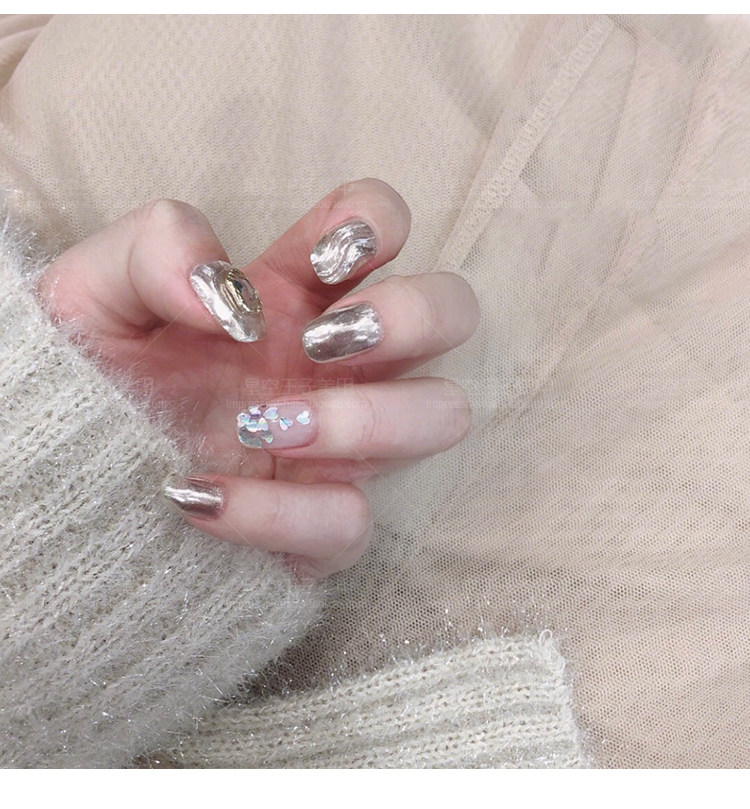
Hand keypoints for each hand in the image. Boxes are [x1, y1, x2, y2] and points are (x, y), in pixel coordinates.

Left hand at [38, 179, 478, 578]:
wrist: (62, 474)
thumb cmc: (88, 375)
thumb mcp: (94, 292)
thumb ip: (153, 251)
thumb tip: (231, 299)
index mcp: (292, 291)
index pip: (379, 225)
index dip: (376, 224)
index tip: (324, 260)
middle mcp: (335, 360)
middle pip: (453, 313)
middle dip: (408, 317)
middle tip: (317, 344)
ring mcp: (340, 441)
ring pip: (441, 416)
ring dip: (367, 417)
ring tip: (266, 424)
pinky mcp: (319, 521)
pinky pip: (351, 522)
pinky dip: (281, 512)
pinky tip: (203, 493)